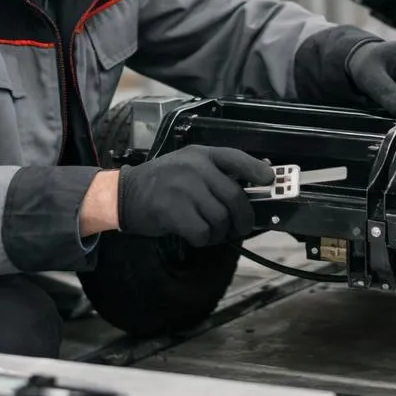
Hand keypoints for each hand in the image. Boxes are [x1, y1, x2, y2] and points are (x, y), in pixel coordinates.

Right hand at [116, 146, 274, 247]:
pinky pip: (203, 232)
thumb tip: (252, 185)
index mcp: (200, 155)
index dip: (256, 170)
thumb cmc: (161, 183)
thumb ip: (215, 173)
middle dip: (243, 218)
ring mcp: (184, 189)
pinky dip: (204, 239)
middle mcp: (194, 168)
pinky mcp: (174, 211)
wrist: (124, 194)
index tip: (270, 180)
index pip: (235, 158)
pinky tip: (195, 236)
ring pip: (221, 218)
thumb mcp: (187, 166)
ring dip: (220, 232)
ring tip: (210, 231)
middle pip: (234, 197)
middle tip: (241, 228)